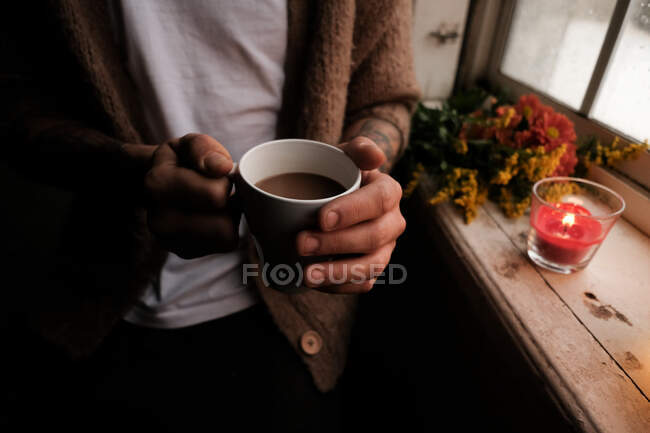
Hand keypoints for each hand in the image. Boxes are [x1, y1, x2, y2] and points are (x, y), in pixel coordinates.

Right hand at [144, 133, 239, 258]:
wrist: (159, 184)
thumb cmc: (181, 161)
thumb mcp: (189, 144)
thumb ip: (204, 149)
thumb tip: (222, 167)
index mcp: (158, 185)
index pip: (216, 196)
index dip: (226, 182)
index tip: (217, 175)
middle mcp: (160, 220)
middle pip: (224, 225)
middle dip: (230, 206)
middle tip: (220, 192)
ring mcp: (170, 241)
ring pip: (226, 238)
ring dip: (229, 219)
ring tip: (216, 204)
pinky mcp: (185, 252)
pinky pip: (223, 246)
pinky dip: (224, 231)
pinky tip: (212, 216)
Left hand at [296, 137, 405, 292]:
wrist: (330, 194)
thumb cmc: (335, 173)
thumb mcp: (343, 154)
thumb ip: (358, 148)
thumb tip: (375, 156)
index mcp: (389, 191)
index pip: (378, 201)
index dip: (352, 211)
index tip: (321, 218)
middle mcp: (392, 222)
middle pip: (373, 237)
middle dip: (336, 243)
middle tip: (301, 243)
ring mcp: (384, 248)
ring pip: (371, 266)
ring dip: (339, 272)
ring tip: (307, 275)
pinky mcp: (371, 268)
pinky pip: (363, 284)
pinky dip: (340, 286)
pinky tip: (316, 283)